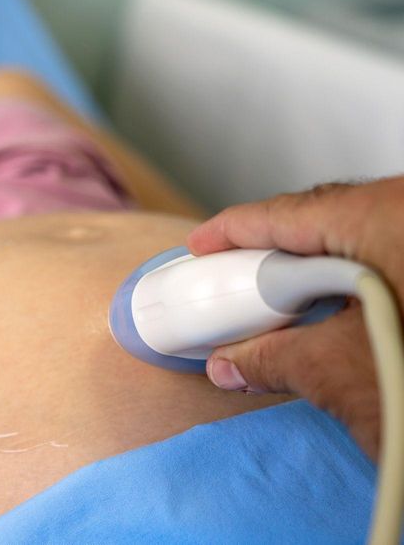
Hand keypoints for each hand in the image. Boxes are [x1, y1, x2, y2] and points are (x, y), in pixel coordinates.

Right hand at [186, 177, 403, 459]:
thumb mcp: (348, 373)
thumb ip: (277, 360)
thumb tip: (229, 363)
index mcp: (388, 218)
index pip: (286, 213)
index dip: (232, 230)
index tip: (200, 247)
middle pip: (327, 216)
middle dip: (278, 249)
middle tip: (239, 281)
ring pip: (366, 233)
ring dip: (323, 267)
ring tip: (291, 303)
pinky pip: (394, 250)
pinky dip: (362, 274)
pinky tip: (348, 309)